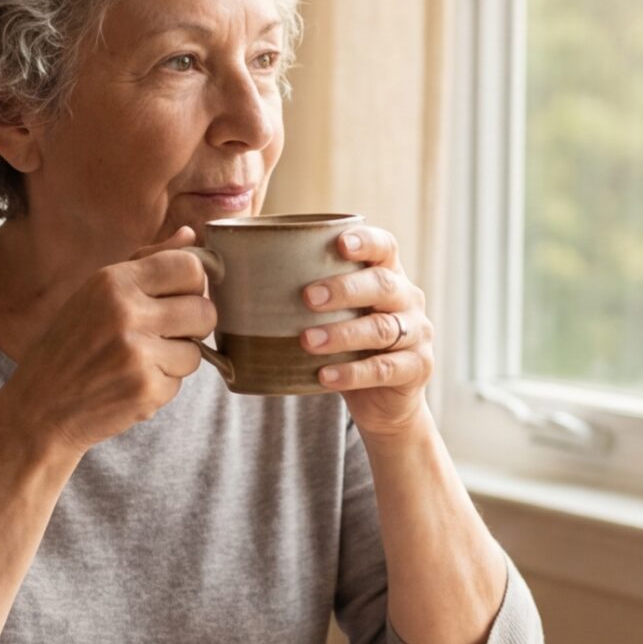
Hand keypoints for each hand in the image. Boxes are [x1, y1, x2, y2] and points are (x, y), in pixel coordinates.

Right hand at [0, 228, 216, 457]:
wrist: (40, 407)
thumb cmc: (70, 346)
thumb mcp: (96, 294)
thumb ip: (146, 262)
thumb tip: (189, 234)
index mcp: (113, 280)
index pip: (189, 266)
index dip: (194, 284)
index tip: (181, 297)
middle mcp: (126, 311)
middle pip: (204, 309)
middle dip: (192, 326)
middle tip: (162, 335)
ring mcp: (137, 352)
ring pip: (196, 351)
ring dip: (175, 360)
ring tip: (138, 362)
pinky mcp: (146, 389)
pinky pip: (179, 383)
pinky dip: (160, 387)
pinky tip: (128, 384)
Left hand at [301, 226, 433, 437]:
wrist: (385, 402)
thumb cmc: (346, 345)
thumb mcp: (331, 316)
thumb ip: (301, 294)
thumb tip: (224, 274)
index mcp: (388, 275)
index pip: (385, 247)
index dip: (366, 241)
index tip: (339, 242)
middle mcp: (408, 299)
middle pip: (383, 285)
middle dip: (344, 288)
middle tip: (307, 297)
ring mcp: (417, 334)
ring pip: (382, 328)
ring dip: (342, 333)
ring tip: (307, 341)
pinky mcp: (417, 368)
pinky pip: (384, 369)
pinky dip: (352, 373)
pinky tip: (324, 376)